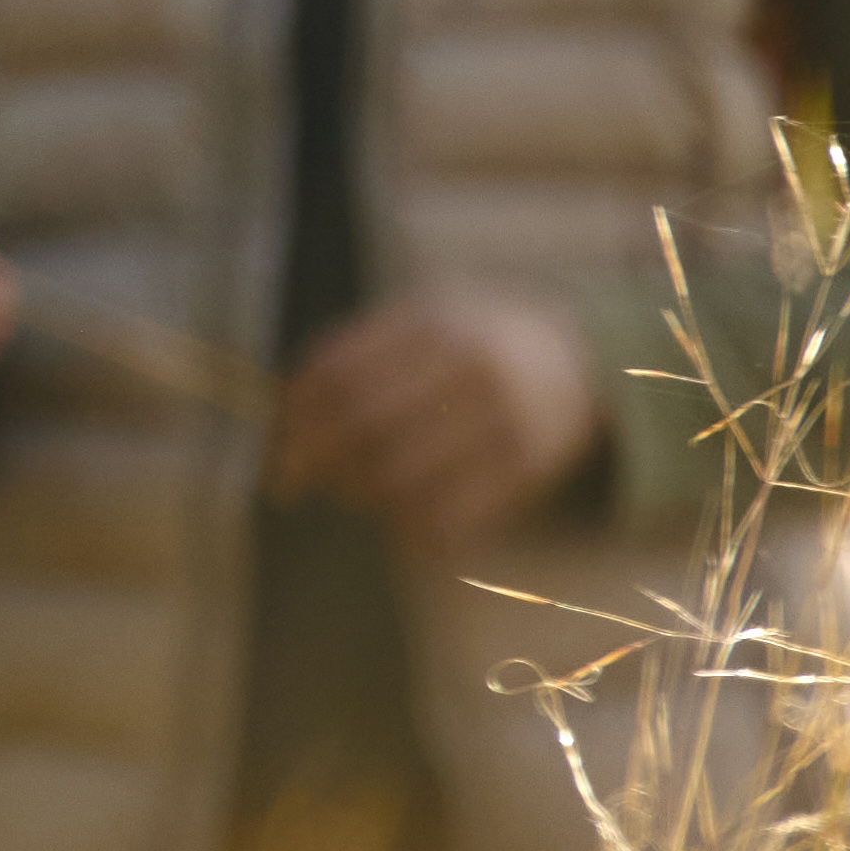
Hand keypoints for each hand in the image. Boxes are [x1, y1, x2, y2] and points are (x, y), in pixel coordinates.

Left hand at [274, 286, 606, 547]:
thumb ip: (350, 354)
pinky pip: (451, 516)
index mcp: (432, 323)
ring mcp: (503, 416)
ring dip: (359, 497)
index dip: (292, 426)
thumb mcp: (416, 320)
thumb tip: (278, 415)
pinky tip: (399, 523)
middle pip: (364, 429)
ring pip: (403, 479)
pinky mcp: (526, 465)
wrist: (578, 358)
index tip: (271, 462)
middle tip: (295, 485)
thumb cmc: (467, 341)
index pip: (336, 379)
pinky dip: (410, 530)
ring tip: (350, 493)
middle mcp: (470, 366)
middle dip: (316, 466)